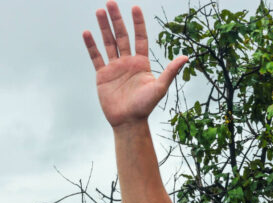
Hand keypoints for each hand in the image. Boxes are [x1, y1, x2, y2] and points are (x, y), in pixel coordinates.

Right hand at [82, 2, 187, 126]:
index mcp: (141, 62)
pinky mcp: (103, 75)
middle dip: (116, 19)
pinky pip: (96, 57)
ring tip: (99, 11)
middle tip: (111, 2)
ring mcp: (114, 67)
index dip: (138, 23)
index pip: (140, 37)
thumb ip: (170, 71)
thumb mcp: (160, 87)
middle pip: (121, 35)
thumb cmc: (145, 106)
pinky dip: (91, 45)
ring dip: (103, 27)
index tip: (134, 7)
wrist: (129, 122)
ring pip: (108, 42)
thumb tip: (185, 57)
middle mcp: (128, 62)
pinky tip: (87, 32)